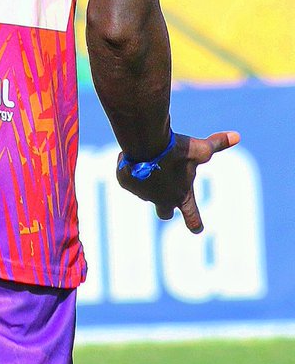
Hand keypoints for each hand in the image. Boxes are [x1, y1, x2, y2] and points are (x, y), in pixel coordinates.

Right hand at [116, 130, 240, 232]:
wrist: (146, 143)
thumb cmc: (177, 150)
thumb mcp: (200, 149)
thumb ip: (217, 144)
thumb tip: (237, 136)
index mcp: (182, 196)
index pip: (193, 220)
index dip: (195, 223)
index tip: (197, 227)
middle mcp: (162, 200)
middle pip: (164, 214)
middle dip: (165, 207)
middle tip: (166, 194)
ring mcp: (142, 194)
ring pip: (145, 192)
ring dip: (148, 181)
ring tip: (148, 159)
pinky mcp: (126, 184)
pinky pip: (128, 178)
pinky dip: (130, 169)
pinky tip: (134, 156)